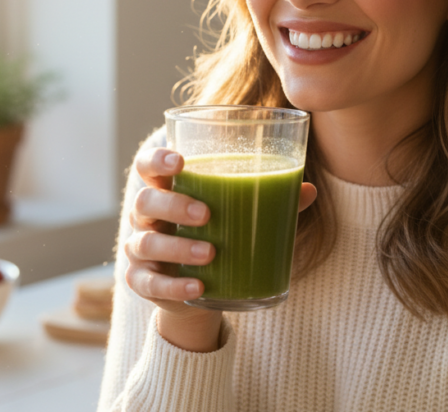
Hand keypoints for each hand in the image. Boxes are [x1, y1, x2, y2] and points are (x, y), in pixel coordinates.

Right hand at [124, 146, 316, 351]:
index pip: (147, 166)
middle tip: (207, 214)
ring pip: (146, 243)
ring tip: (211, 253)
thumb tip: (308, 189)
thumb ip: (269, 198)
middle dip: (174, 206)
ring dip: (177, 248)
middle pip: (145, 202)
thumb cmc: (219, 232)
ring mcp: (140, 250)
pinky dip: (174, 286)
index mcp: (166, 188)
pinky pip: (151, 284)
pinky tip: (197, 288)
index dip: (156, 160)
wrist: (201, 284)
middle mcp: (146, 217)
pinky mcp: (143, 282)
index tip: (181, 162)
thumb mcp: (240, 214)